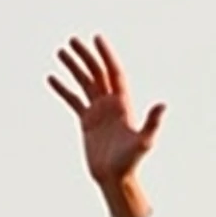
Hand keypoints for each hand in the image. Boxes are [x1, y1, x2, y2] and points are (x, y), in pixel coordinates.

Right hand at [48, 35, 164, 216]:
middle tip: (72, 40)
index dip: (106, 55)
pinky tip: (52, 78)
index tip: (97, 38)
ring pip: (84, 83)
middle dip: (86, 57)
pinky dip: (63, 89)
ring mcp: (98, 112)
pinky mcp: (87, 122)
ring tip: (61, 51)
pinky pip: (73, 101)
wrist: (115, 179)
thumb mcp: (144, 141)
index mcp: (123, 105)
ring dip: (73, 67)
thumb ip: (152, 122)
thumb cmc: (130, 163)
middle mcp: (111, 105)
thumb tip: (163, 105)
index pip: (114, 73)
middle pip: (98, 74)